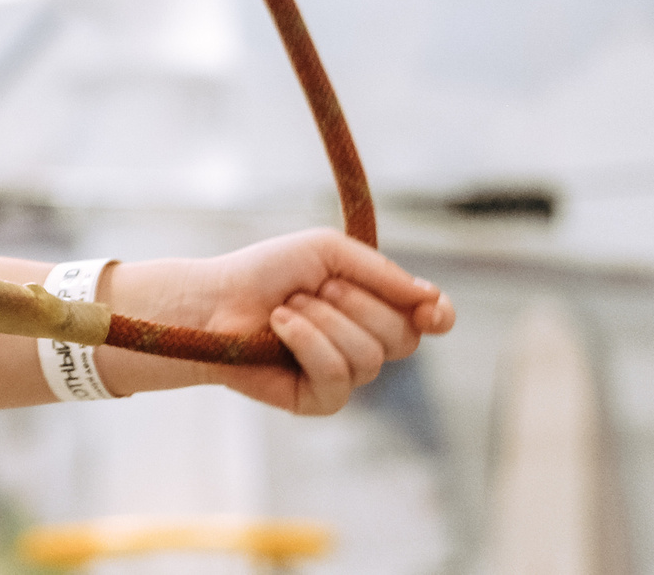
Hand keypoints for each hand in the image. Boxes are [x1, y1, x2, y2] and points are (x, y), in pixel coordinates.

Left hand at [98, 230, 455, 415]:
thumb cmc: (268, 271)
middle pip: (403, 337)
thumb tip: (431, 299)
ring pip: (370, 356)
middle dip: (356, 303)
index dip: (438, 315)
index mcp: (375, 306)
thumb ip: (381, 272)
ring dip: (323, 319)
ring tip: (286, 307)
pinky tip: (280, 326)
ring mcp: (345, 376)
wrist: (215, 298)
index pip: (428, 320)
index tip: (431, 308)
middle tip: (314, 287)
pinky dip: (306, 341)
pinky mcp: (319, 400)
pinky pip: (337, 376)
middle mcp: (366, 344)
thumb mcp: (327, 251)